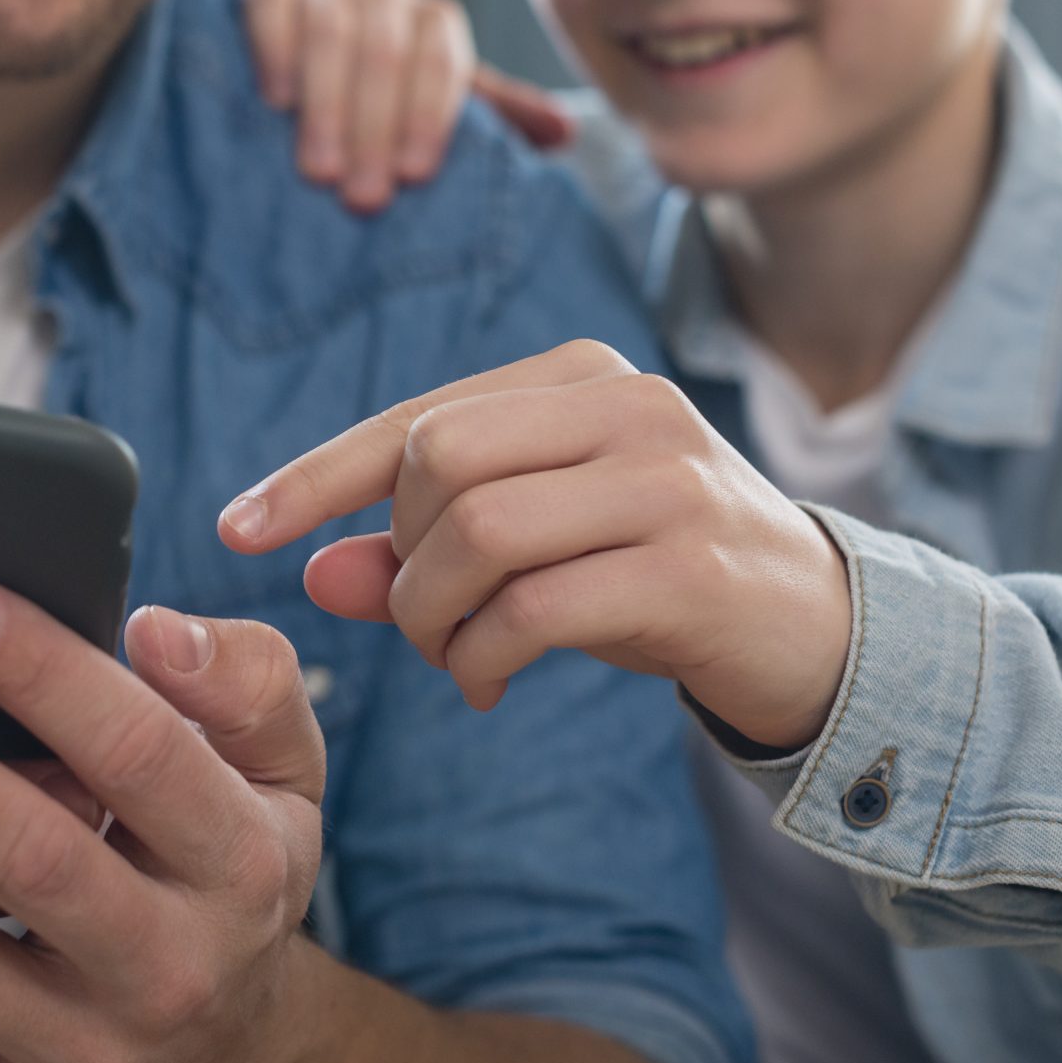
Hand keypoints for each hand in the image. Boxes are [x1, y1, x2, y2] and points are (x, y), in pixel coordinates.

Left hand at [219, 340, 852, 750]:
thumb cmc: (660, 577)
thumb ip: (426, 551)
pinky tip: (493, 686)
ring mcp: (663, 481)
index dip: (315, 475)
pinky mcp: (687, 567)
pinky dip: (484, 658)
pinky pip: (534, 610)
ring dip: (433, 618)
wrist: (824, 630)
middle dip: (399, 559)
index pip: (418, 416)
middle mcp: (625, 406)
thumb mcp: (540, 551)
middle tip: (425, 624)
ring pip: (477, 532)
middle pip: (437, 461)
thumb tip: (315, 573)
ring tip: (456, 660)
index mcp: (581, 376)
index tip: (237, 529)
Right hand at [233, 0, 573, 212]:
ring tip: (319, 171)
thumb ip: (490, 113)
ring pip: (333, 28)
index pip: (442, 57)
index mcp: (429, 18)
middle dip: (377, 129)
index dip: (430, 116)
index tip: (415, 176)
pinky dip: (277, 48)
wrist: (278, 41)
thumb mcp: (427, 101)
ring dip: (328, 105)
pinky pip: (273, 1)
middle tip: (363, 198)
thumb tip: (566, 133)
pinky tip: (276, 101)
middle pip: (387, 49)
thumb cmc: (364, 88)